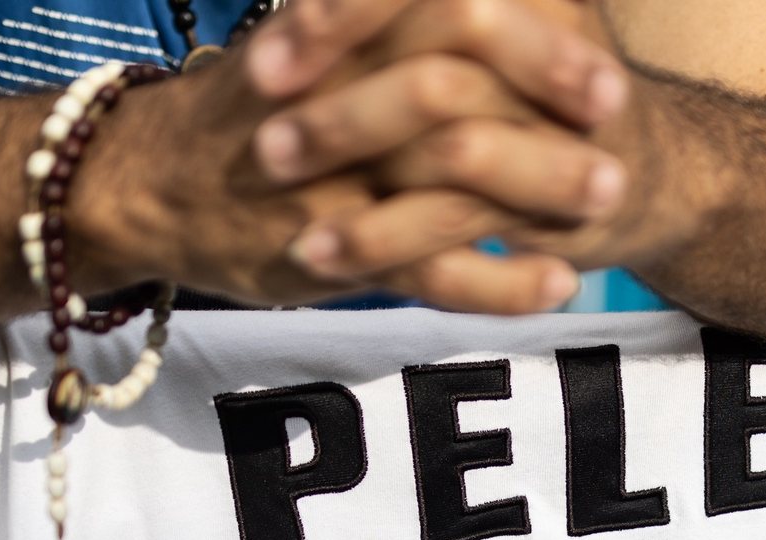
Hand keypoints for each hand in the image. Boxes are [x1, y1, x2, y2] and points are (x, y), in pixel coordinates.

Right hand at [70, 2, 621, 313]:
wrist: (147, 183)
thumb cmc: (256, 106)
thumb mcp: (314, 37)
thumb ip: (382, 18)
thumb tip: (492, 1)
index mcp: (337, 37)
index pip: (441, 13)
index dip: (526, 33)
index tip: (595, 54)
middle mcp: (331, 99)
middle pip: (450, 85)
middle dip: (542, 95)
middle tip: (618, 110)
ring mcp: (329, 182)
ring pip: (441, 181)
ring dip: (536, 188)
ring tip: (612, 200)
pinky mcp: (325, 255)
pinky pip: (421, 271)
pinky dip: (495, 282)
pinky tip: (557, 284)